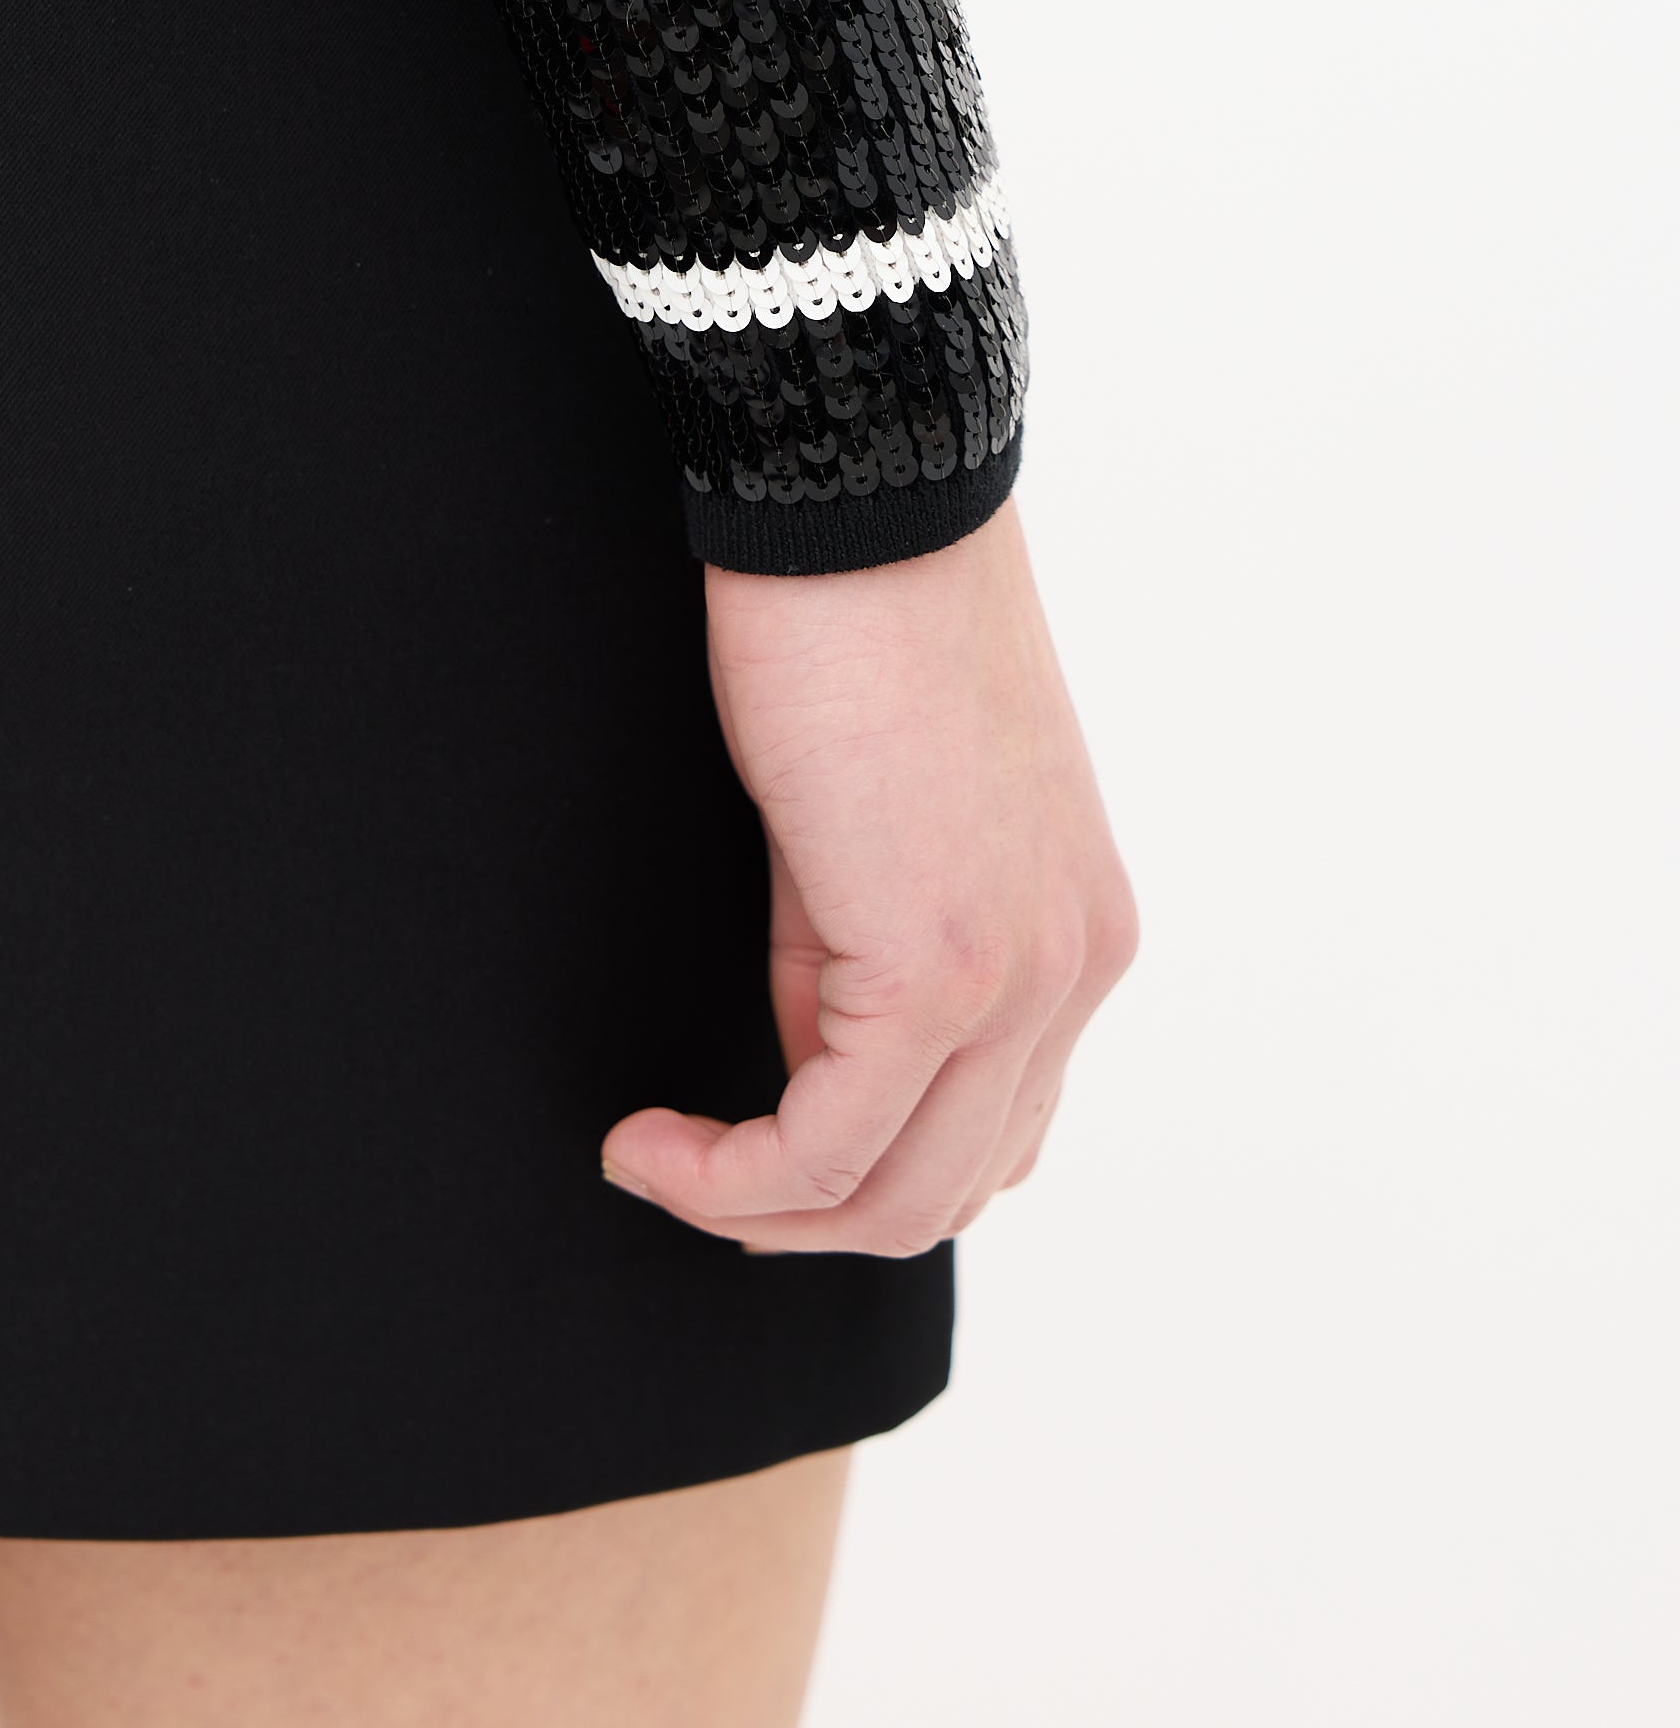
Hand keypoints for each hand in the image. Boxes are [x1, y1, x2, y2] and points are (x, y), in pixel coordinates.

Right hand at [601, 498, 1135, 1255]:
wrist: (863, 511)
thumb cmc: (856, 628)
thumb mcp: (879, 827)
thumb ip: (859, 953)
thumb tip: (805, 1057)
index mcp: (1078, 934)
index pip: (990, 1131)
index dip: (859, 1167)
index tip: (738, 1141)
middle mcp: (1078, 971)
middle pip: (947, 1190)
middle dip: (797, 1216)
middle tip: (680, 1176)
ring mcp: (1025, 978)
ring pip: (895, 1196)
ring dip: (754, 1211)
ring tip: (654, 1165)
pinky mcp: (943, 969)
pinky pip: (827, 1145)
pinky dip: (727, 1174)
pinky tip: (649, 1141)